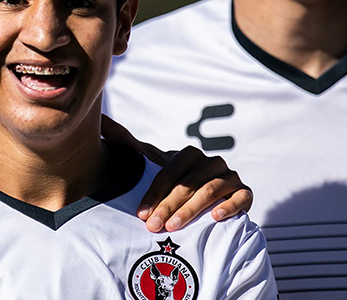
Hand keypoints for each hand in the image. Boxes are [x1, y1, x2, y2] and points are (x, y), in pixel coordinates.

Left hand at [100, 114, 251, 231]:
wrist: (212, 201)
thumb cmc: (178, 185)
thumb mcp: (155, 166)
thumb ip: (130, 146)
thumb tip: (101, 120)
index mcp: (189, 155)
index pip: (169, 172)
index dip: (154, 193)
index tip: (141, 213)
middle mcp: (211, 162)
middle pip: (188, 183)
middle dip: (169, 205)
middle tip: (154, 225)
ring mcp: (230, 177)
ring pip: (211, 190)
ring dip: (192, 209)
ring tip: (175, 226)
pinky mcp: (245, 192)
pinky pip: (242, 197)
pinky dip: (229, 206)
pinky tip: (215, 217)